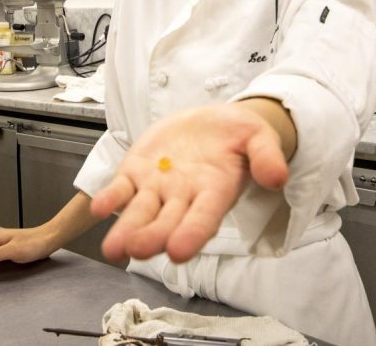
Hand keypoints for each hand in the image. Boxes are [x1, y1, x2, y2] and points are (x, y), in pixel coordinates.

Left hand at [90, 102, 288, 263]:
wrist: (212, 123)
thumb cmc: (237, 135)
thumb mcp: (258, 137)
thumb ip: (266, 156)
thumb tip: (278, 176)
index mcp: (215, 192)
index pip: (204, 218)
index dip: (192, 233)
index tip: (180, 251)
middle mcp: (184, 197)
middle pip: (168, 222)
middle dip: (153, 237)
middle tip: (139, 249)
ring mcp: (158, 187)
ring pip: (140, 212)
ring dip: (126, 229)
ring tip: (114, 248)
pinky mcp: (137, 172)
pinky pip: (122, 188)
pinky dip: (110, 198)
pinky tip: (98, 207)